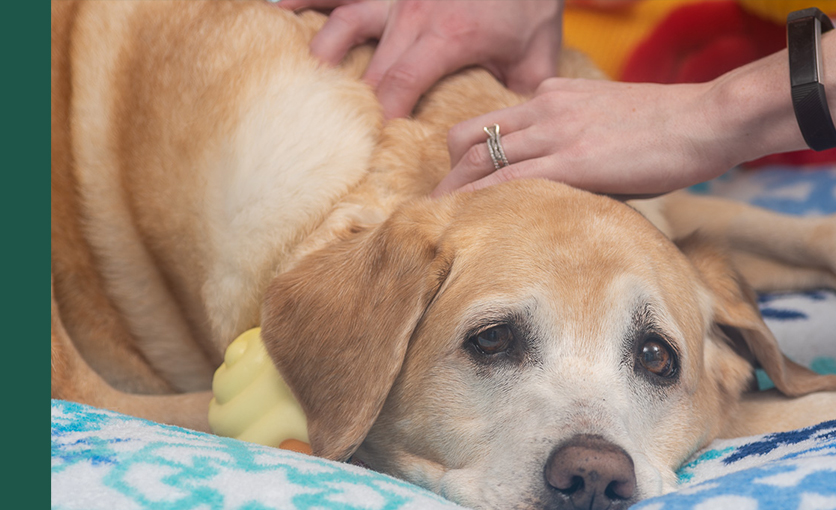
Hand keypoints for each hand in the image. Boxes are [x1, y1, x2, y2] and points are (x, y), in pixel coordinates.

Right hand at [276, 0, 563, 118]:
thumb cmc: (529, 3)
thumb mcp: (536, 55)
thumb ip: (518, 101)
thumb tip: (506, 145)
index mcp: (446, 38)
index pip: (401, 87)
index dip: (383, 119)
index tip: (373, 148)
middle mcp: (412, 15)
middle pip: (369, 67)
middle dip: (354, 103)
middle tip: (339, 135)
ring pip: (344, 23)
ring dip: (323, 52)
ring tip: (301, 79)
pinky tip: (278, 5)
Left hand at [433, 77, 740, 197]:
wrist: (707, 119)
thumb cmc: (672, 129)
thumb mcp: (613, 126)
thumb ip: (582, 144)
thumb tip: (571, 183)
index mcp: (555, 96)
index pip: (494, 123)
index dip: (469, 154)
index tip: (462, 183)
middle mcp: (545, 107)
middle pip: (471, 135)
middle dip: (451, 173)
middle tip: (442, 206)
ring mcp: (555, 131)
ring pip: (480, 158)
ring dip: (455, 191)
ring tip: (440, 222)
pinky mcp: (571, 159)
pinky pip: (509, 180)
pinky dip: (481, 200)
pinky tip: (468, 222)